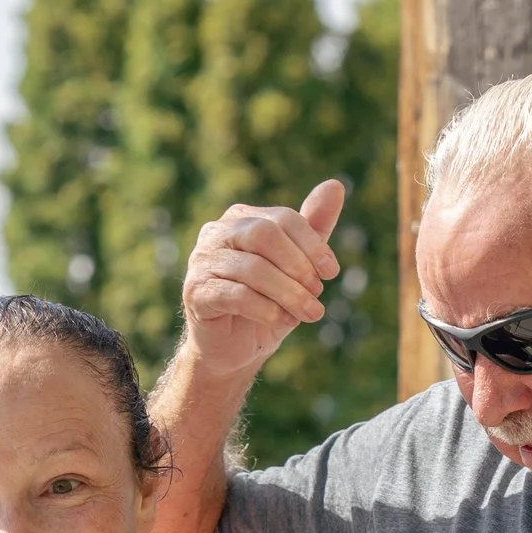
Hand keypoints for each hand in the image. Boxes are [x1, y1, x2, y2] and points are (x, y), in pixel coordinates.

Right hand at [180, 180, 343, 377]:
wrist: (232, 347)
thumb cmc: (266, 301)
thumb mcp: (296, 265)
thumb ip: (313, 227)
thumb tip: (336, 185)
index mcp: (241, 218)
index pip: (282, 218)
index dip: (312, 244)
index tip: (331, 272)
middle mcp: (217, 233)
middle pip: (264, 235)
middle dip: (298, 266)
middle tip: (318, 293)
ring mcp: (201, 261)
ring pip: (252, 269)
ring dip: (289, 293)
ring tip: (310, 313)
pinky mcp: (196, 292)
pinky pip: (236, 295)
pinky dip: (266, 309)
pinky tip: (282, 321)